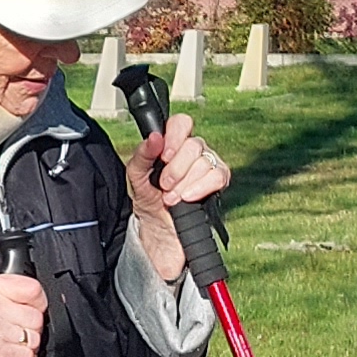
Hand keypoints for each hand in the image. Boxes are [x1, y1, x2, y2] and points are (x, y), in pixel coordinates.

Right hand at [0, 272, 47, 356]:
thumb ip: (8, 294)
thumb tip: (37, 300)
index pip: (33, 288)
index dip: (37, 305)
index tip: (28, 313)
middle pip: (36, 317)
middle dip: (31, 331)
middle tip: (15, 335)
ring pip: (33, 338)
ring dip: (27, 348)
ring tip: (11, 346)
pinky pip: (27, 356)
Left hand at [124, 115, 233, 286]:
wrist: (160, 233)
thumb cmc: (149, 201)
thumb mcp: (136, 179)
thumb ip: (143, 156)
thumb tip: (154, 137)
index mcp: (173, 144)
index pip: (181, 123)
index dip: (175, 136)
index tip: (164, 156)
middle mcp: (194, 151)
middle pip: (194, 145)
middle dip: (176, 169)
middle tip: (164, 186)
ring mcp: (208, 166)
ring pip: (205, 162)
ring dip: (185, 183)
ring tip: (171, 198)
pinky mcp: (219, 183)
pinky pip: (219, 175)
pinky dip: (201, 187)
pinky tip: (188, 198)